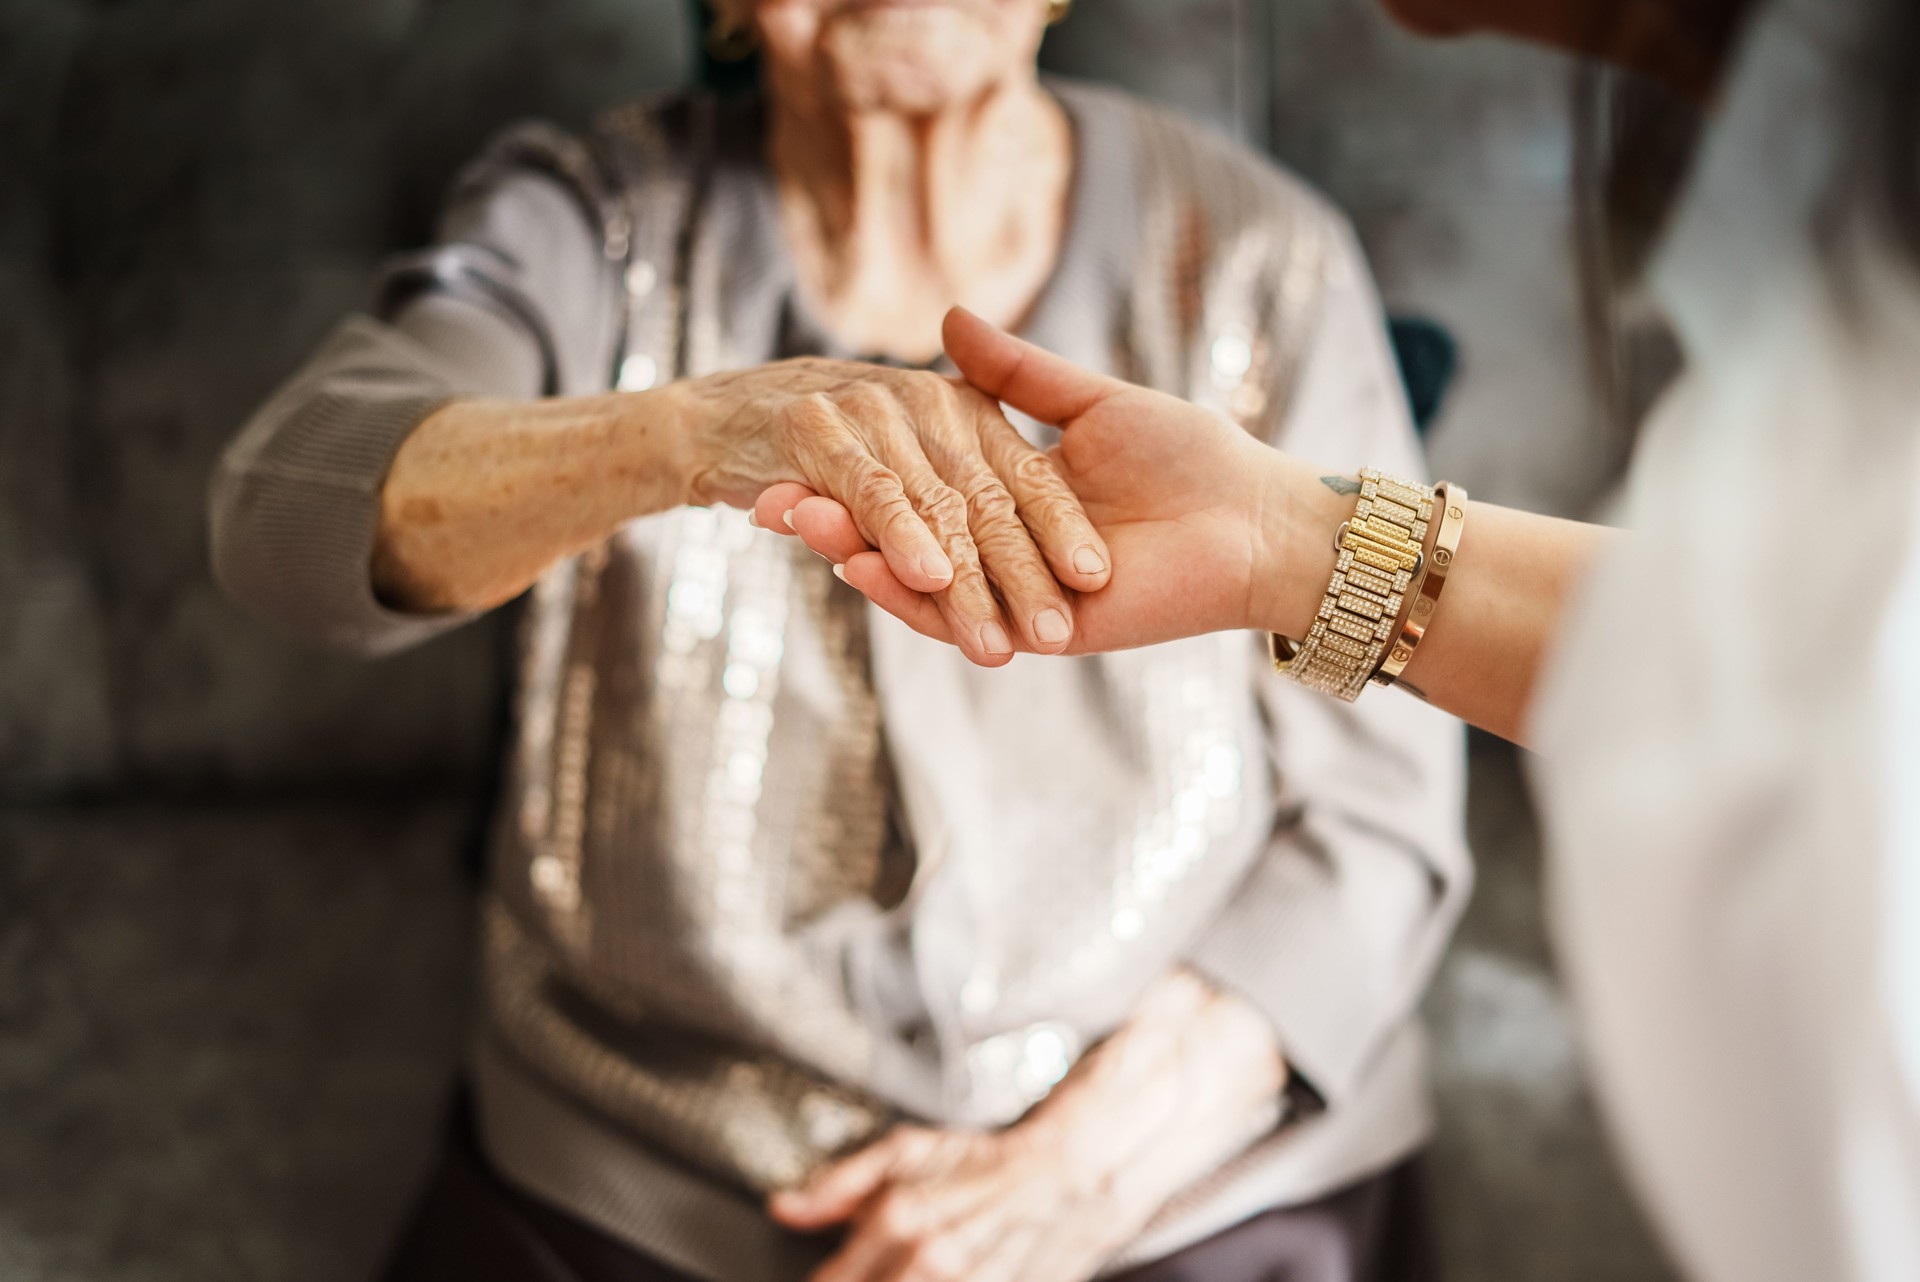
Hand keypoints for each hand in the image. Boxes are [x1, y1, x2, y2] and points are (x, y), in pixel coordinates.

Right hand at [752, 310, 1341, 657]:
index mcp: (1012, 491)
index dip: (857, 470)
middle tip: (765, 495)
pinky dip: (904, 592)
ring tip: (793, 523)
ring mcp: (1017, 590)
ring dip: (851, 551)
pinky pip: (961, 616)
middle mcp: (1005, 546)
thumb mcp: (1088, 400)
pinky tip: (853, 562)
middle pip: (901, 533)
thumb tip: (945, 319)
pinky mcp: (1038, 629)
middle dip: (834, 515)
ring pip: (916, 577)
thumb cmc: (1188, 453)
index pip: (916, 482)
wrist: (1251, 520)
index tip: (796, 446)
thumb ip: (1016, 374)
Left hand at [767, 971, 1285, 1281]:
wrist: (1079, 1174)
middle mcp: (937, 1264)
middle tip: (842, 1280)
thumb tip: (785, 1207)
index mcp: (905, 1220)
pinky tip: (928, 1281)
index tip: (809, 1281)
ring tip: (892, 1276)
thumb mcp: (910, 1151)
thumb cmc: (991, 1160)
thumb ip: (841, 1182)